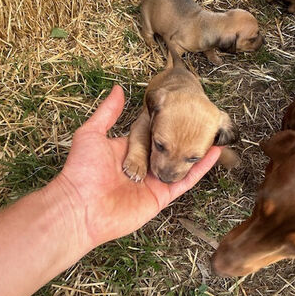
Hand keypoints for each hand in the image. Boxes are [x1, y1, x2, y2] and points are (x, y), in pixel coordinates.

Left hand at [52, 85, 221, 249]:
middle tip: (203, 118)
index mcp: (129, 150)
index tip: (181, 108)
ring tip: (213, 133)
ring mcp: (154, 181)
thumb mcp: (91, 133)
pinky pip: (184, 181)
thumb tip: (118, 88)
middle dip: (184, 135)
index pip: (152, 133)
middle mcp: (144, 165)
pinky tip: (213, 153)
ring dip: (196, 150)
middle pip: (169, 148)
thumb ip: (107, 112)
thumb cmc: (82, 171)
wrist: (81, 207)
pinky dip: (199, 169)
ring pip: (180, 163)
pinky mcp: (162, 196)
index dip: (166, 123)